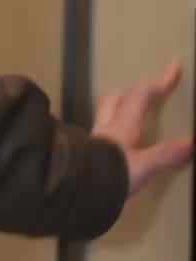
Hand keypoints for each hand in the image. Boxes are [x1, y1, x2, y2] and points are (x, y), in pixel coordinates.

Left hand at [93, 60, 194, 197]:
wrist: (76, 193)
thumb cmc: (109, 176)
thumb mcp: (143, 167)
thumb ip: (166, 154)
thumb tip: (192, 141)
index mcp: (122, 124)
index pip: (142, 94)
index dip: (159, 80)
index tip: (173, 66)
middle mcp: (106, 127)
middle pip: (117, 97)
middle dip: (135, 90)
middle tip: (149, 89)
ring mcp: (93, 140)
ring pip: (106, 113)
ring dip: (119, 107)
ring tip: (130, 110)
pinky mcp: (85, 154)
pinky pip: (101, 134)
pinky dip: (111, 129)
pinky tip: (115, 142)